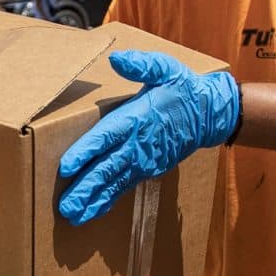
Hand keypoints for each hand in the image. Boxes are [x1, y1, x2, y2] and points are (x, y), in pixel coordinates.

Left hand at [57, 50, 239, 225]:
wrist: (210, 114)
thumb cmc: (183, 88)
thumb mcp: (165, 68)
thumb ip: (141, 65)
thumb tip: (117, 58)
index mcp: (136, 118)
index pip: (105, 137)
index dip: (85, 152)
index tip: (65, 167)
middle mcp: (137, 144)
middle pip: (106, 168)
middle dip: (85, 188)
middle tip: (65, 207)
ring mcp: (143, 160)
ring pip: (113, 183)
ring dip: (93, 200)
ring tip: (74, 216)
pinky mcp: (148, 169)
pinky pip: (124, 186)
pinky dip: (108, 200)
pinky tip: (93, 212)